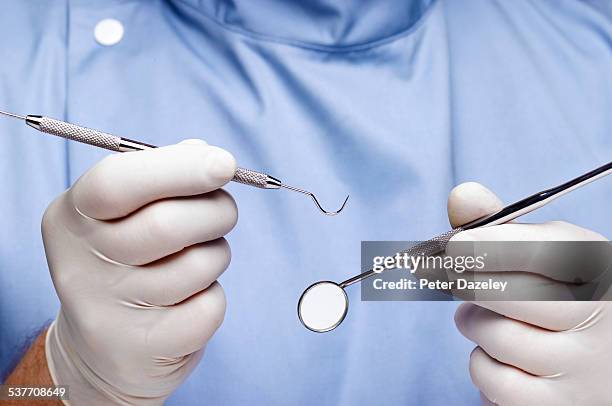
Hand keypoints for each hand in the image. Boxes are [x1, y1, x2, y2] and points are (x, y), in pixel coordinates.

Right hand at [43, 140, 237, 404]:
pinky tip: (190, 299)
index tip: (225, 163)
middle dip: (216, 211)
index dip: (178, 169)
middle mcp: (80, 265)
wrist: (103, 350)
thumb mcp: (123, 213)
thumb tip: (209, 155)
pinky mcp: (143, 348)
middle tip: (223, 212)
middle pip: (167, 225)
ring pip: (198, 265)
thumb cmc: (126, 262)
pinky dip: (213, 296)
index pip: (116, 183)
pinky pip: (209, 306)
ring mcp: (108, 312)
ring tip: (199, 259)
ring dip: (217, 254)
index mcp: (72, 217)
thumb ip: (162, 177)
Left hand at [449, 182, 610, 404]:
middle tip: (457, 278)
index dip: (485, 246)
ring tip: (487, 319)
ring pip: (492, 336)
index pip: (537, 251)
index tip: (452, 246)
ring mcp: (583, 367)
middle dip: (467, 284)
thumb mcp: (551, 257)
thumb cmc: (565, 299)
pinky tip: (500, 357)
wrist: (607, 362)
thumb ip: (504, 228)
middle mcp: (599, 316)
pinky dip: (482, 366)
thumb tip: (461, 195)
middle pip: (503, 292)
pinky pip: (494, 381)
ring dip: (473, 324)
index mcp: (596, 268)